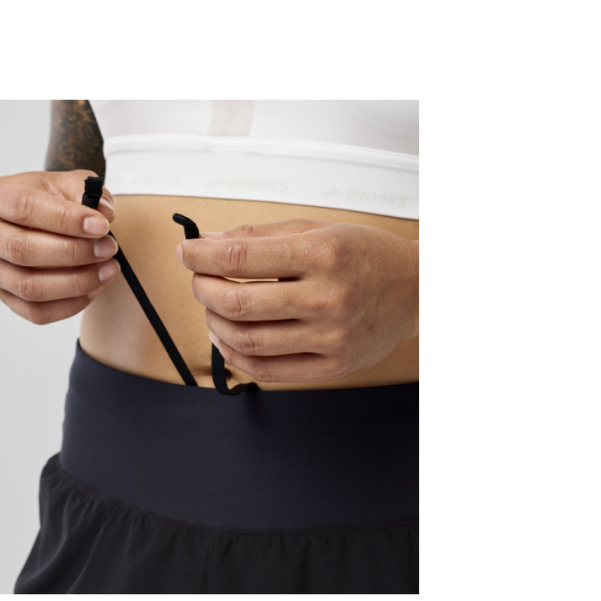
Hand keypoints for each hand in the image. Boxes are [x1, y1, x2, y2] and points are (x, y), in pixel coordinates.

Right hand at [0, 170, 120, 323]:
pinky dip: (69, 305)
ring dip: (75, 282)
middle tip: (108, 248)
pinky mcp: (5, 296)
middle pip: (22, 250)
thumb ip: (87, 190)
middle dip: (72, 252)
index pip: (24, 207)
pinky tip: (94, 288)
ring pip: (28, 287)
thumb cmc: (55, 199)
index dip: (65, 219)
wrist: (45, 221)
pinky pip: (35, 312)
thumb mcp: (70, 183)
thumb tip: (103, 212)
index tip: (102, 225)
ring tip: (108, 269)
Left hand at [177, 220, 419, 382]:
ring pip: (246, 340)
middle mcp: (327, 298)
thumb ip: (257, 236)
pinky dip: (235, 355)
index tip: (186, 253)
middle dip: (202, 289)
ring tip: (213, 308)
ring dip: (213, 323)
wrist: (414, 290)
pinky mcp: (331, 366)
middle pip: (236, 302)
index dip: (200, 256)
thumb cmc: (366, 256)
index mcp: (322, 254)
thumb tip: (206, 242)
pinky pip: (267, 370)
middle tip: (198, 279)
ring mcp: (330, 337)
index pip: (239, 257)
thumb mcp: (315, 230)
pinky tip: (228, 338)